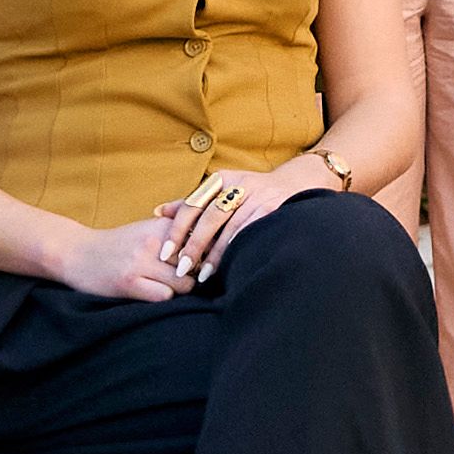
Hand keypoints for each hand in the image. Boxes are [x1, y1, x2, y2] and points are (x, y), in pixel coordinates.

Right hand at [53, 210, 197, 301]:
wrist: (76, 252)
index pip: (205, 239)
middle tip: (188, 279)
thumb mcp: (148, 229)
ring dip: (181, 289)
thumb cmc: (119, 245)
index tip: (209, 262)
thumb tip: (216, 247)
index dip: (211, 254)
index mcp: (162, 224)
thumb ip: (178, 234)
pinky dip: (164, 299)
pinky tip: (153, 293)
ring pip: (185, 283)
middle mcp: (154, 240)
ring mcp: (141, 261)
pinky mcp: (129, 282)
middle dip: (198, 274)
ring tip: (168, 286)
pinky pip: (165, 297)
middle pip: (199, 264)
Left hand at [161, 158, 333, 282]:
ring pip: (231, 229)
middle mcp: (239, 185)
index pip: (192, 204)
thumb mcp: (222, 189)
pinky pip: (251, 233)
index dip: (177, 230)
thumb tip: (158, 212)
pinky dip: (238, 250)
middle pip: (210, 217)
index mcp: (221, 179)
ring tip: (203, 275)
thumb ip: (192, 202)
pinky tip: (230, 265)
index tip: (166, 253)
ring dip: (216, 254)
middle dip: (194, 245)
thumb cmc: (250, 193)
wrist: (294, 185)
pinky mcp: (274, 210)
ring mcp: (259, 197)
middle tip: (182, 269)